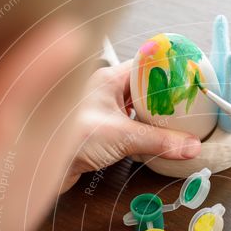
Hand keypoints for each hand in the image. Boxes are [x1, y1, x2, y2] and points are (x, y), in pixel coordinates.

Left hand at [62, 60, 201, 191]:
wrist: (42, 164)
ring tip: (171, 122)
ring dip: (150, 116)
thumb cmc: (67, 137)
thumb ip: (159, 141)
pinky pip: (125, 127)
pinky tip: (149, 140)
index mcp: (108, 80)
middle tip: (183, 104)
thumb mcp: (123, 136)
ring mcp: (99, 112)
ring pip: (132, 109)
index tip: (183, 78)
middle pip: (141, 89)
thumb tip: (188, 145)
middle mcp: (102, 93)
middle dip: (161, 97)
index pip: (144, 66)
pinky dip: (139, 132)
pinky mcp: (98, 133)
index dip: (165, 70)